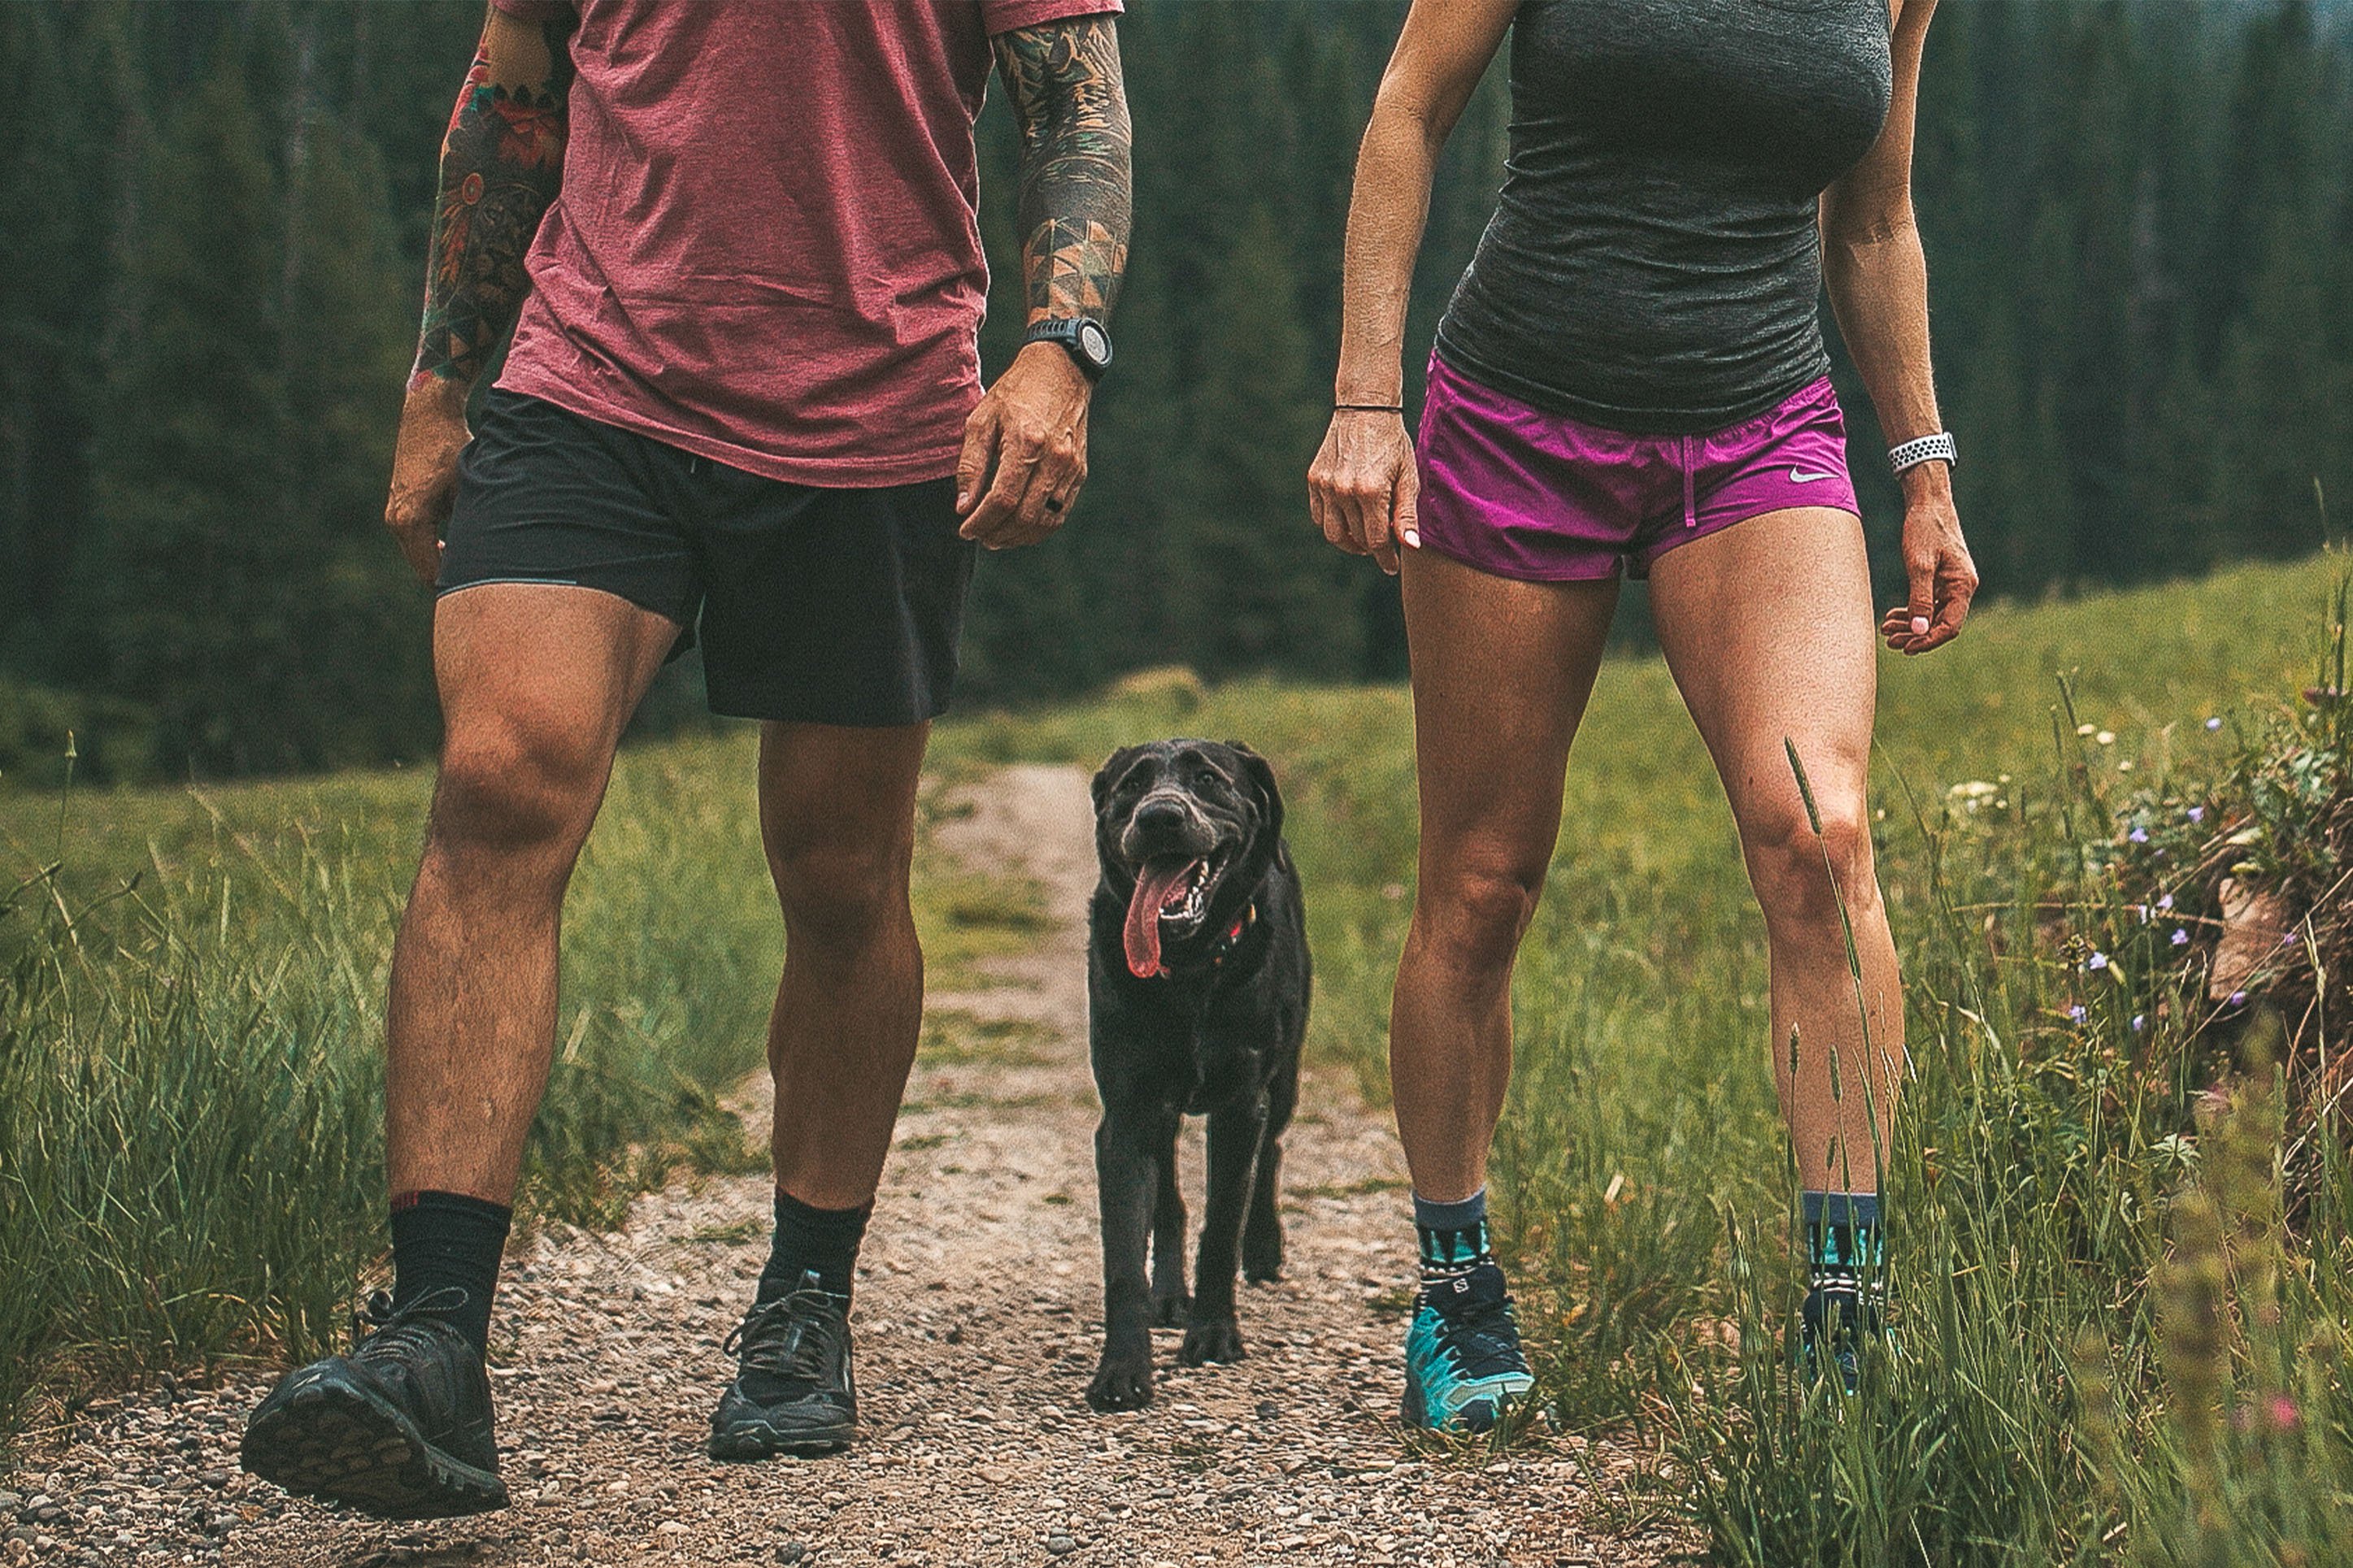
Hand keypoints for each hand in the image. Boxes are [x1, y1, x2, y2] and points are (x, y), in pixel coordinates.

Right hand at [384, 376, 471, 586]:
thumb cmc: (453, 448)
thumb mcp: (471, 487)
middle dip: (448, 578)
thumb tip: (488, 556)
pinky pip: (415, 538)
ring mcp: (394, 512)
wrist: (428, 414)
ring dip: (441, 563)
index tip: (481, 595)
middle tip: (481, 589)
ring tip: (472, 572)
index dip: (455, 587)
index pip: (431, 571)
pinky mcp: (398, 504)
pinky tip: (453, 550)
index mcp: (412, 520)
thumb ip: (473, 523)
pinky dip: (433, 547)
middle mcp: (397, 520)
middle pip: (422, 566)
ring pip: (418, 553)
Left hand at [956, 341, 1092, 548]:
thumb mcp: (982, 420)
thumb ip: (971, 465)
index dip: (981, 521)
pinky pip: (1060, 512)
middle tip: (978, 535)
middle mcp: (1054, 458)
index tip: (964, 528)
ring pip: (1045, 521)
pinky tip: (1018, 527)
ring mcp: (1071, 467)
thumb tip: (963, 506)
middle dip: (997, 533)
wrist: (1060, 372)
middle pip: (1025, 516)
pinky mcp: (1079, 472)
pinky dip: (1038, 528)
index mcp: (1026, 442)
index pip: (1002, 499)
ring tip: (996, 537)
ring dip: (1018, 537)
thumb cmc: (1015, 393)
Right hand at [1307, 409, 1418, 574]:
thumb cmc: (1393, 443)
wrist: (1366, 409)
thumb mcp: (1408, 477)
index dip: (1385, 557)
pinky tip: (1348, 519)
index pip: (1375, 541)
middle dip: (1371, 547)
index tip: (1391, 566)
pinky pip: (1319, 514)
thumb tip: (1409, 547)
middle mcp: (1343, 491)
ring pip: (1332, 532)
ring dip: (1349, 541)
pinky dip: (1332, 523)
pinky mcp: (1314, 479)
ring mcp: (1325, 485)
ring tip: (1363, 538)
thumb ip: (1406, 514)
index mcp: (1370, 491)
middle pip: (1356, 538)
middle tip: (1383, 545)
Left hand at [1880, 463, 1975, 653]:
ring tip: (1886, 631)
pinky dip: (1911, 611)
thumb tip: (1919, 630)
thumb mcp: (1919, 565)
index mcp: (1963, 586)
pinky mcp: (1941, 579)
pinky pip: (1927, 603)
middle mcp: (1961, 588)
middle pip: (1940, 624)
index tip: (1906, 647)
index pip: (1950, 626)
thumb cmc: (1925, 530)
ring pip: (1932, 615)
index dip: (1928, 640)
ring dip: (1910, 625)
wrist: (1928, 504)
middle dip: (1915, 635)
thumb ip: (1920, 598)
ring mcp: (1951, 584)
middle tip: (1889, 641)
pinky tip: (1892, 615)